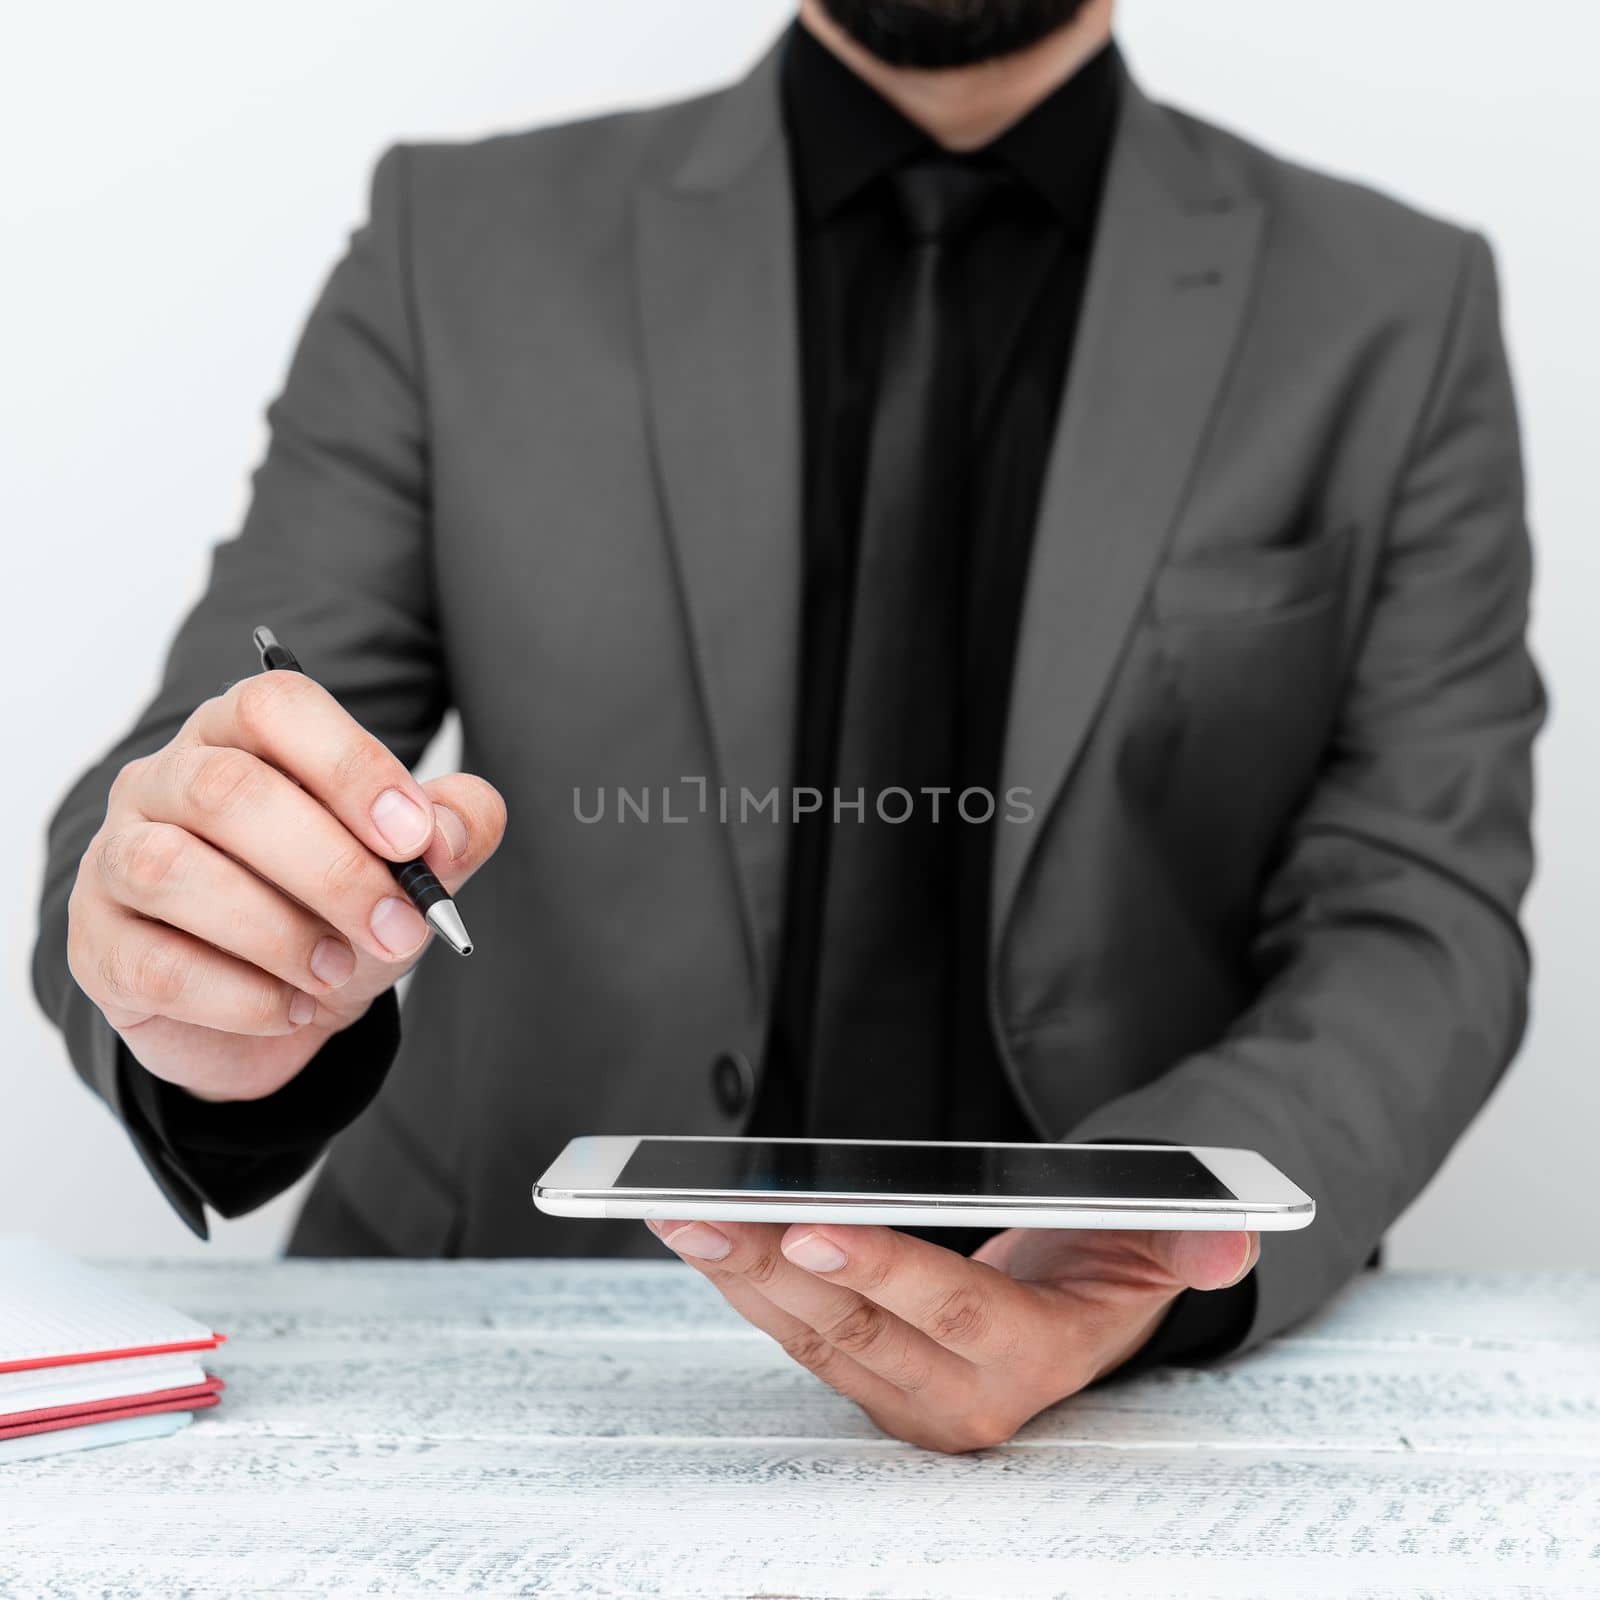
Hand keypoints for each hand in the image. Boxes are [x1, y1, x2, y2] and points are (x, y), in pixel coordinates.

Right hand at [66, 671, 505, 1102]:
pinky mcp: (97, 945)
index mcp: (242, 735)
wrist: (277, 1006)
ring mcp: (117, 858)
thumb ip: (450, 830)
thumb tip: (448, 832)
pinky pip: (155, 965)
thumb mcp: (409, 868)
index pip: (275, 706)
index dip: (349, 766)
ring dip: (278, 933)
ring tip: (340, 971)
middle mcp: (164, 780)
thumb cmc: (336, 909)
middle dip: (331, 868)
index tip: (414, 837)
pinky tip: (292, 1008)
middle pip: (227, 791)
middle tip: (401, 927)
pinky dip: (241, 997)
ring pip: (174, 873)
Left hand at [650, 1218, 1257, 1453]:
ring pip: (812, 1337)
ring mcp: (909, 1398)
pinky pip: (801, 1340)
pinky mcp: (871, 1384)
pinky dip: (750, 1287)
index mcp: (1035, 1355)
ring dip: (740, 1277)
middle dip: (772, 1267)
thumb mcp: (1161, 1245)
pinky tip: (709, 1240)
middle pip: (857, 1328)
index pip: (951, 1312)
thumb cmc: (1109, 1265)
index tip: (809, 1230)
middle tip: (704, 1212)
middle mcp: (963, 1395)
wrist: (1078, 1317)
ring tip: (680, 1215)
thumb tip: (1232, 1237)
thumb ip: (1193, 1239)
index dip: (882, 1272)